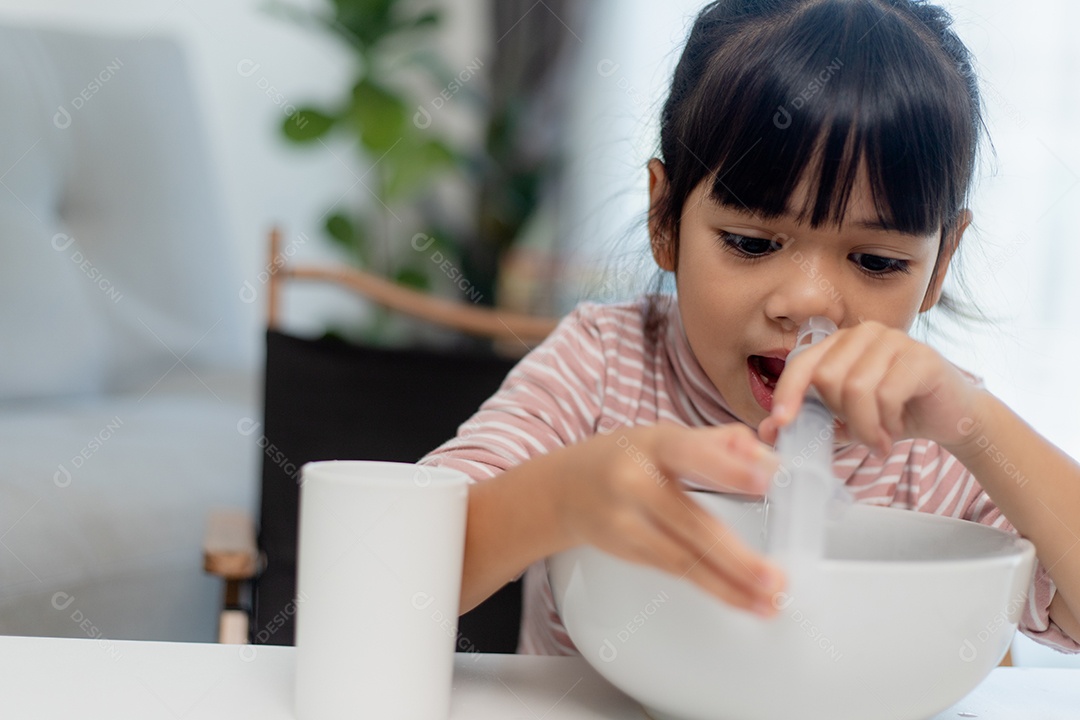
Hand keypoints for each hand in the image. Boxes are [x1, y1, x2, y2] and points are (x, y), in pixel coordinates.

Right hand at [554, 422, 784, 616]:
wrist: (562, 490)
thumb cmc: (623, 457)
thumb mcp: (663, 436)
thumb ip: (716, 442)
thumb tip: (764, 454)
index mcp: (654, 444)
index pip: (692, 453)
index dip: (728, 468)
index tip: (766, 479)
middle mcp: (635, 483)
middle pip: (692, 523)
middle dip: (737, 556)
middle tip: (774, 577)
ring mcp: (627, 522)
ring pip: (684, 559)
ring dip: (731, 585)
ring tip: (768, 600)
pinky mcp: (627, 551)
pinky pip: (675, 571)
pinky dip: (713, 588)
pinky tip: (742, 598)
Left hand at [757, 321, 981, 456]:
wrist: (953, 417)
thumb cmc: (896, 414)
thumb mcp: (845, 420)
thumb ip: (810, 422)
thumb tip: (767, 431)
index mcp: (841, 343)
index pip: (801, 363)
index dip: (787, 394)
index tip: (781, 423)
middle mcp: (865, 334)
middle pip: (826, 378)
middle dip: (839, 416)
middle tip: (862, 433)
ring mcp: (895, 340)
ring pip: (855, 389)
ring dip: (865, 426)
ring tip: (879, 438)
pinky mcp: (921, 357)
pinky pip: (886, 394)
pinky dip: (887, 423)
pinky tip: (897, 429)